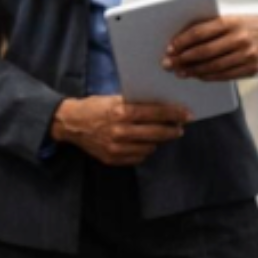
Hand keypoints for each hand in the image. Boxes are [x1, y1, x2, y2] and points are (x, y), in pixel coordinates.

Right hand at [48, 96, 188, 166]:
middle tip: (179, 128)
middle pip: (157, 133)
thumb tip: (162, 107)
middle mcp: (120, 131)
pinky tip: (144, 143)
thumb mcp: (114, 99)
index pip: (155, 113)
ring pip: (150, 147)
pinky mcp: (113, 158)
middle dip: (172, 130)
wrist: (70, 123)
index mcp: (121, 112)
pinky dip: (145, 150)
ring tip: (161, 134)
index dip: (174, 114)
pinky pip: (139, 157)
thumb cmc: (95, 107)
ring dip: (158, 140)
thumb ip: (135, 104)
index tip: (187, 114)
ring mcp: (116, 147)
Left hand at [166, 13, 257, 82]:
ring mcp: (247, 55)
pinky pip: (225, 76)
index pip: (200, 32)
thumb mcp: (230, 19)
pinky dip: (208, 77)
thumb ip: (209, 27)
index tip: (170, 48)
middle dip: (183, 59)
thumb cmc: (247, 26)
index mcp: (231, 22)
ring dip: (194, 71)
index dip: (182, 42)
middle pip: (205, 52)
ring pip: (213, 66)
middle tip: (170, 64)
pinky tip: (198, 76)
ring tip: (181, 72)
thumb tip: (182, 40)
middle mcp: (239, 38)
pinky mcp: (251, 68)